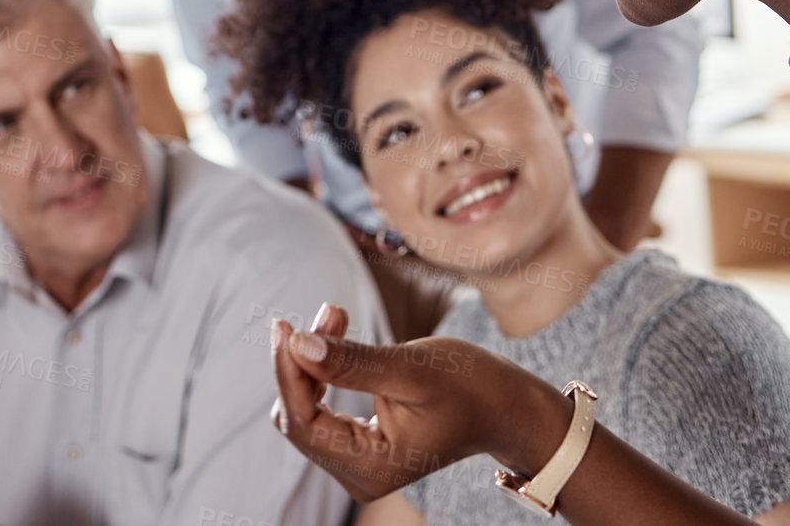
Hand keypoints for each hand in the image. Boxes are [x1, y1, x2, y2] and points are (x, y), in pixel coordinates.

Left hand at [269, 303, 554, 501]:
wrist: (505, 406)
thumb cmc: (470, 387)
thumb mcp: (411, 368)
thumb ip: (352, 361)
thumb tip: (297, 344)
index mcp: (371, 468)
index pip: (302, 422)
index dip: (287, 372)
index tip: (285, 325)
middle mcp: (359, 477)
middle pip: (299, 418)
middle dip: (303, 362)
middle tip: (330, 311)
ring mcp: (359, 466)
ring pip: (307, 412)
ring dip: (313, 363)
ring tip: (337, 316)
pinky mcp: (361, 448)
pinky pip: (323, 412)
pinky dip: (325, 372)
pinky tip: (338, 336)